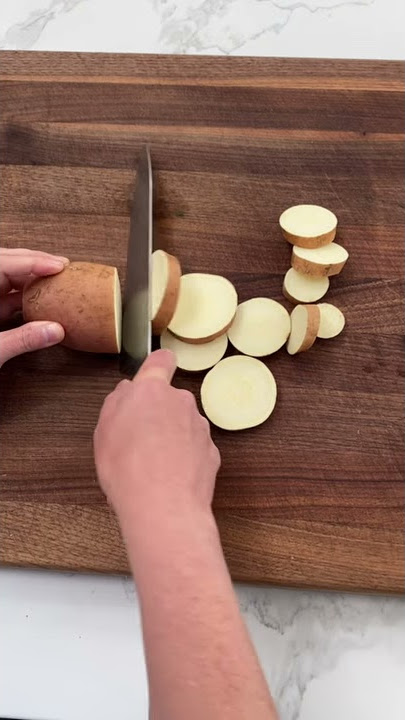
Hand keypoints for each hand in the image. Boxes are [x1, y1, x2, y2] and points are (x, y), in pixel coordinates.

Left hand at [0, 247, 68, 366]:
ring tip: (54, 282)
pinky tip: (39, 303)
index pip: (3, 263)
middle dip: (33, 263)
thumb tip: (54, 330)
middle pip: (5, 265)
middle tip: (61, 267)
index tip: (58, 264)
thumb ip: (21, 340)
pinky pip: (3, 301)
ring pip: (4, 281)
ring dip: (29, 281)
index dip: (33, 261)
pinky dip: (21, 300)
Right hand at [94, 349, 220, 523]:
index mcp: (152, 391)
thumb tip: (128, 391)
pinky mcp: (211, 452)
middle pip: (169, 400)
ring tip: (151, 465)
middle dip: (157, 414)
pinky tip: (168, 478)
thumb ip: (117, 402)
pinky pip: (194, 448)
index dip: (157, 364)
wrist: (163, 507)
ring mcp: (200, 427)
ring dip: (171, 438)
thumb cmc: (128, 469)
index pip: (161, 360)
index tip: (155, 370)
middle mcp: (181, 402)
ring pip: (182, 425)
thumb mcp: (103, 431)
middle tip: (138, 440)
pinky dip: (183, 459)